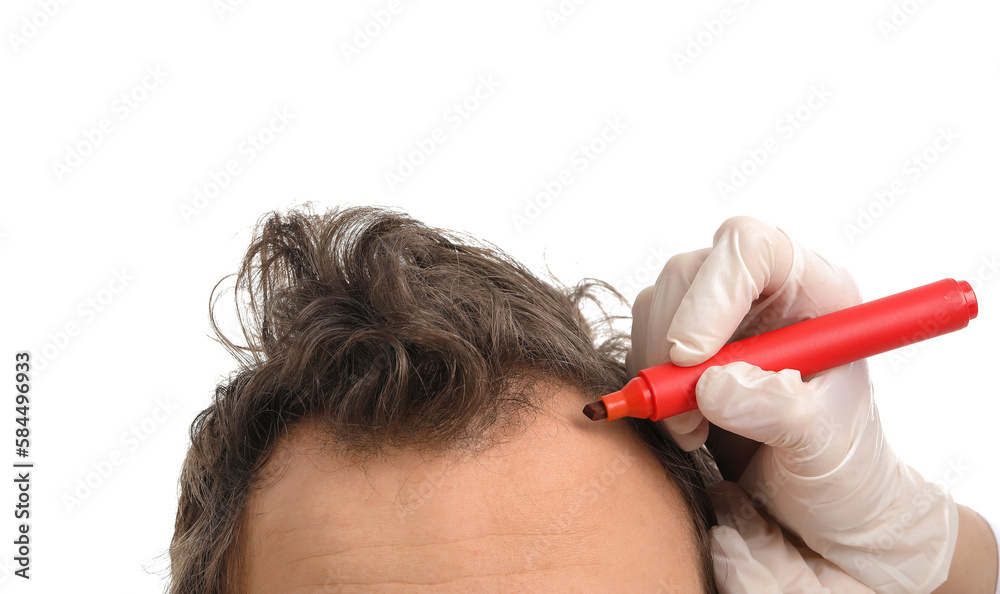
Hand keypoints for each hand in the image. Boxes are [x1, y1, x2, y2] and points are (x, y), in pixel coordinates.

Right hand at [628, 217, 958, 591]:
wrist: (819, 503)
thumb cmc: (841, 468)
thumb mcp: (823, 446)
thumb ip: (778, 410)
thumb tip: (713, 387)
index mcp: (815, 291)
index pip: (753, 249)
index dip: (713, 293)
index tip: (692, 358)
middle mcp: (764, 291)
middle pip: (692, 271)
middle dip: (672, 340)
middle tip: (687, 413)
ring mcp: (720, 314)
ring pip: (657, 304)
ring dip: (657, 371)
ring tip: (695, 430)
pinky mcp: (684, 344)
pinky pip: (643, 340)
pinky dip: (650, 386)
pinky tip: (687, 425)